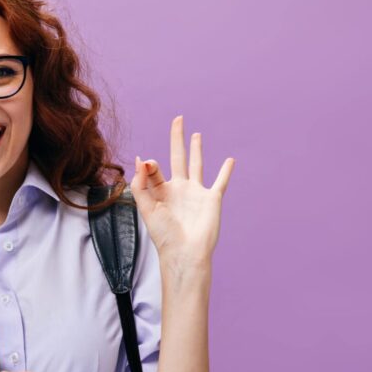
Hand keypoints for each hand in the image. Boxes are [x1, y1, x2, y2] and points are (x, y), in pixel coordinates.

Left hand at [130, 115, 234, 265]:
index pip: (154, 168)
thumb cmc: (164, 235)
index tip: (148, 165)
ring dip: (197, 149)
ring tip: (196, 134)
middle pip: (178, 156)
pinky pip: (221, 181)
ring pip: (197, 164)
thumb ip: (141, 184)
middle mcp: (178, 189)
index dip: (148, 164)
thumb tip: (141, 159)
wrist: (185, 252)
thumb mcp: (146, 208)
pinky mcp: (212, 199)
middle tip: (178, 119)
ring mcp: (196, 193)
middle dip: (177, 138)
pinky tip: (230, 160)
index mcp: (160, 191)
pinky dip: (226, 171)